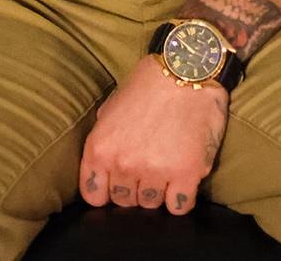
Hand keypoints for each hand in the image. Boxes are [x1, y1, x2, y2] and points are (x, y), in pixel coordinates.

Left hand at [79, 56, 228, 214]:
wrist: (185, 72)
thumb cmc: (146, 86)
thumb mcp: (110, 108)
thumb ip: (104, 140)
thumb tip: (102, 167)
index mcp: (101, 147)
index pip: (93, 195)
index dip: (104, 191)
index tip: (114, 184)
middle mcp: (124, 163)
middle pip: (123, 201)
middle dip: (132, 188)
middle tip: (144, 168)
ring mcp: (155, 172)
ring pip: (150, 205)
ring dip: (156, 192)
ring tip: (163, 169)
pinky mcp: (186, 175)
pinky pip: (178, 207)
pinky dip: (180, 198)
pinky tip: (181, 180)